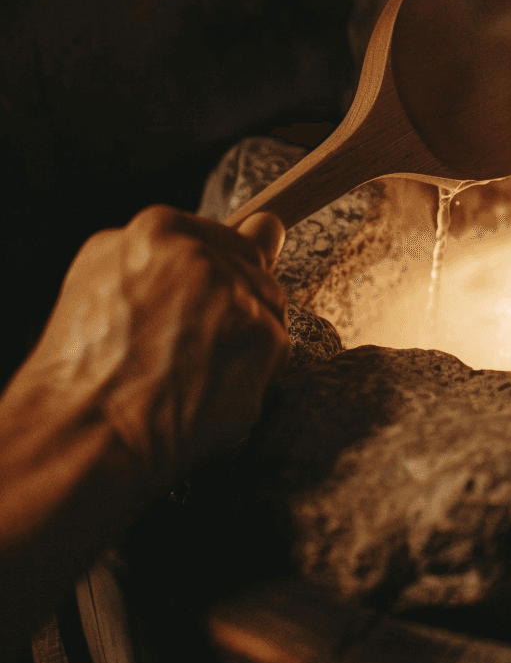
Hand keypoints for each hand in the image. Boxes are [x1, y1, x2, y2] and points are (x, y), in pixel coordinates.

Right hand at [17, 206, 288, 487]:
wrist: (81, 437)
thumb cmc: (81, 370)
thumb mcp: (101, 279)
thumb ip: (175, 247)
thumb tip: (265, 224)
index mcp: (156, 230)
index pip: (224, 236)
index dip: (214, 280)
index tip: (197, 309)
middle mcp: (200, 253)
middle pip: (253, 269)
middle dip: (233, 307)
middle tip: (187, 351)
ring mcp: (234, 293)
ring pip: (269, 307)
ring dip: (245, 340)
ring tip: (193, 375)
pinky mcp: (262, 336)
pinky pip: (276, 350)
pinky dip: (253, 376)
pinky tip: (210, 395)